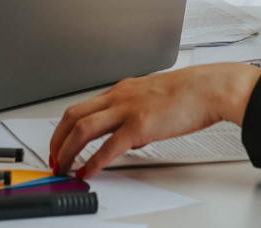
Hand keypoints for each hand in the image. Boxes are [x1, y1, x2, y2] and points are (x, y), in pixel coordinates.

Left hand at [49, 63, 260, 178]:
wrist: (206, 89)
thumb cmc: (185, 94)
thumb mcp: (150, 99)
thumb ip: (133, 114)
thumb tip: (125, 138)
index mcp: (120, 91)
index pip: (80, 107)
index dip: (64, 128)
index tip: (59, 144)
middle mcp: (118, 97)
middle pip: (73, 116)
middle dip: (58, 140)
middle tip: (54, 159)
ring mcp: (127, 110)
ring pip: (83, 128)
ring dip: (68, 150)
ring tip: (64, 167)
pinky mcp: (140, 125)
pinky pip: (109, 146)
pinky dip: (94, 161)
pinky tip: (88, 171)